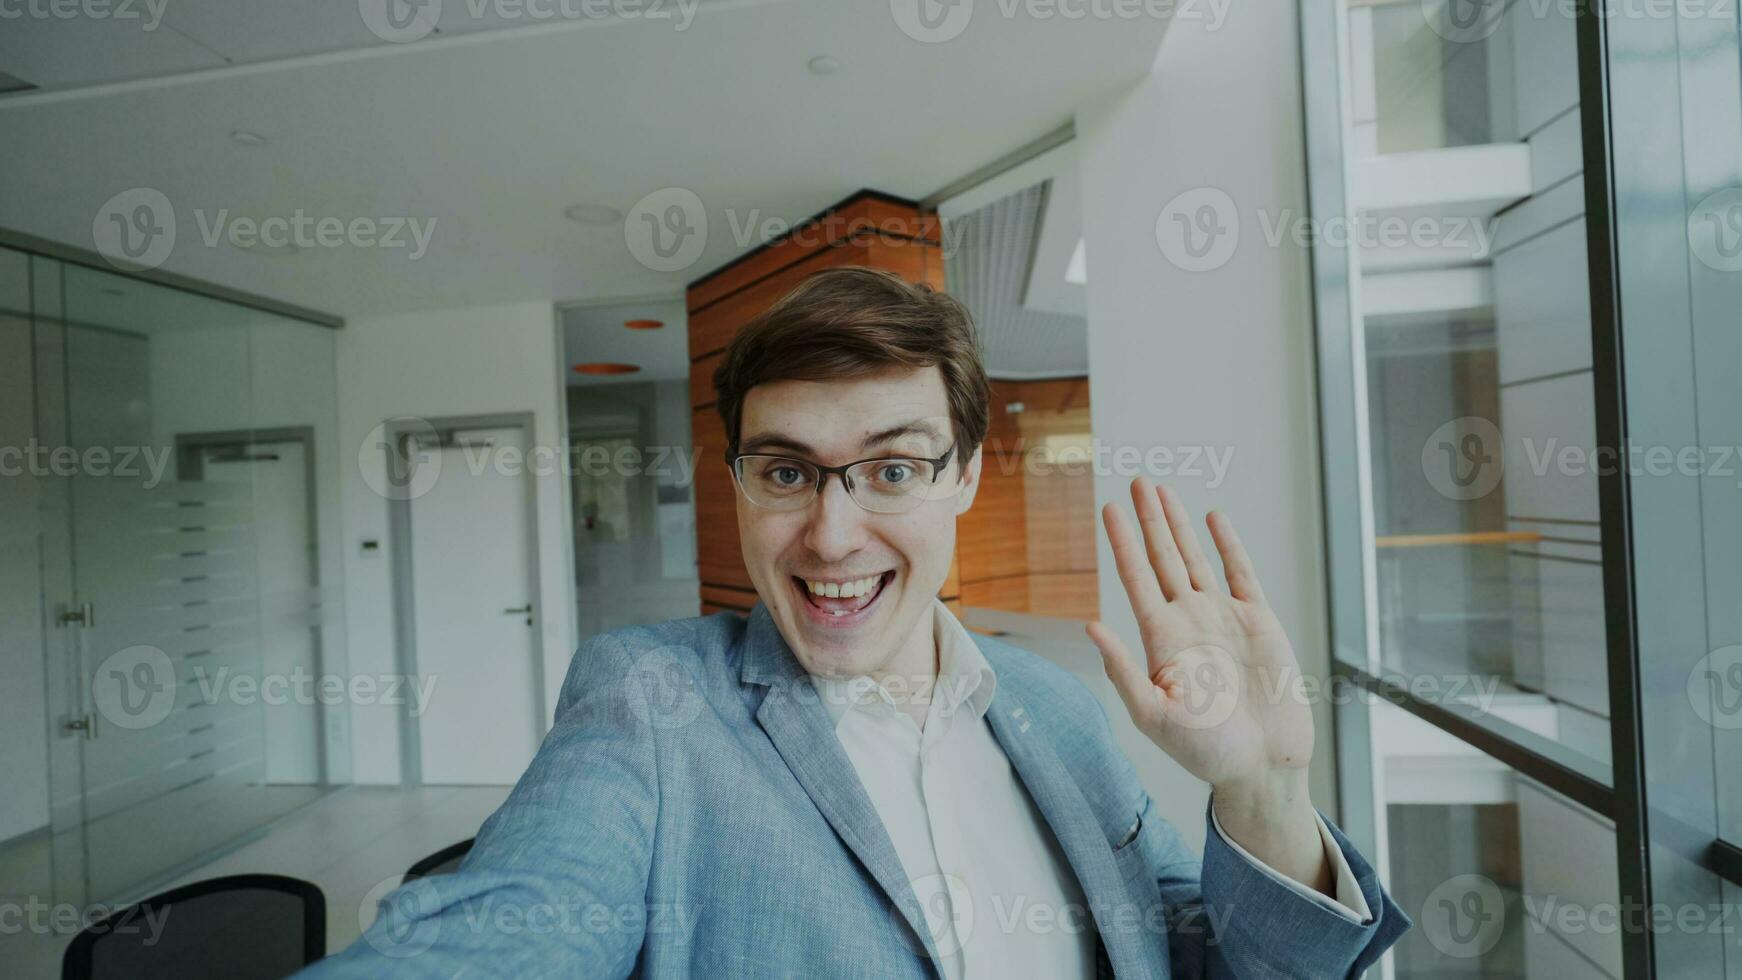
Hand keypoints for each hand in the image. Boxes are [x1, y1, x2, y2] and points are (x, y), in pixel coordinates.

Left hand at [1085, 479, 1312, 792]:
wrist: (1263, 764)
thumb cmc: (1207, 751)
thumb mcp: (1155, 715)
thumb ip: (1124, 669)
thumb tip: (1091, 626)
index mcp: (1160, 641)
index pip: (1136, 579)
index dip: (1122, 543)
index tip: (1108, 509)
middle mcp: (1188, 622)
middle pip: (1162, 558)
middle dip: (1149, 520)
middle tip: (1136, 482)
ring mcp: (1222, 618)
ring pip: (1195, 558)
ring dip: (1178, 525)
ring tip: (1162, 491)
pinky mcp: (1258, 621)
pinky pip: (1241, 573)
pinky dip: (1227, 545)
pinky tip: (1212, 519)